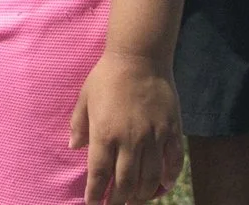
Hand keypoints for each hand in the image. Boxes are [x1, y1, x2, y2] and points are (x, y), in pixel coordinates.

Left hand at [68, 50, 184, 204]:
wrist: (140, 58)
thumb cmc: (107, 76)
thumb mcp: (85, 97)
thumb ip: (79, 124)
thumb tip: (74, 147)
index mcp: (105, 132)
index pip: (99, 173)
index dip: (96, 193)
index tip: (93, 204)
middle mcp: (130, 140)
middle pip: (126, 182)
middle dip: (119, 199)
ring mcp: (154, 137)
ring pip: (151, 178)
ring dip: (143, 194)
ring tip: (136, 200)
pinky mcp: (172, 132)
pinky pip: (173, 163)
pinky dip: (169, 178)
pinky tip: (163, 186)